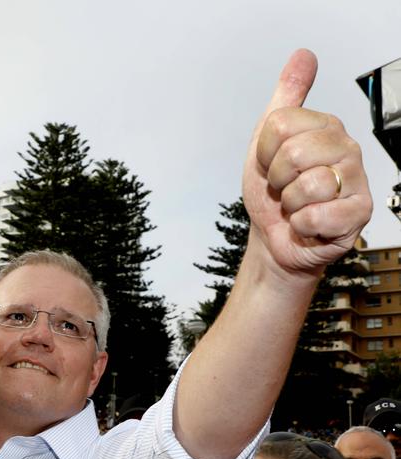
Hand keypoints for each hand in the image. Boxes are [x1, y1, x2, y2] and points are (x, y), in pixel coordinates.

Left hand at [242, 49, 371, 275]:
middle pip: (294, 153)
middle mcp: (346, 149)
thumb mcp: (267, 140)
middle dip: (277, 178)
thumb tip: (304, 56)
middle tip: (284, 186)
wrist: (274, 236)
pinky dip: (301, 225)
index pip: (280, 125)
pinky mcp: (359, 214)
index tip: (271, 163)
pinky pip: (316, 216)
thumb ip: (286, 97)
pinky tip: (308, 222)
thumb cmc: (272, 192)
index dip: (265, 151)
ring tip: (297, 204)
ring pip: (307, 185)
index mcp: (325, 127)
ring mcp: (356, 181)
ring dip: (289, 204)